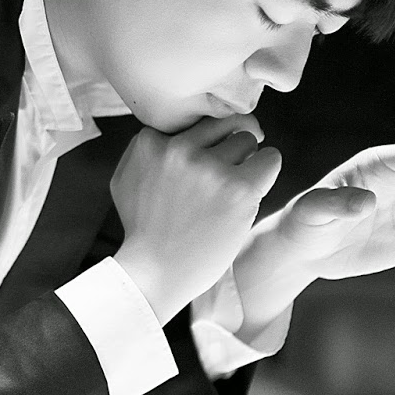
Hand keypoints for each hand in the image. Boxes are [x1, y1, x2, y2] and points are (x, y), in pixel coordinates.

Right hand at [111, 115, 283, 322]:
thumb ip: (143, 149)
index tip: (197, 166)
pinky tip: (255, 186)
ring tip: (233, 186)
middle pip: (221, 125)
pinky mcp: (238, 188)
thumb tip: (171, 130)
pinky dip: (267, 168)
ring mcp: (210, 168)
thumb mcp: (124, 179)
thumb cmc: (143, 230)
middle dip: (226, 144)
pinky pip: (270, 158)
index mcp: (150, 143)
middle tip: (225, 169)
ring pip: (246, 139)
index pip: (191, 123)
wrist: (157, 271)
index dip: (199, 144)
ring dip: (245, 159)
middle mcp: (179, 149)